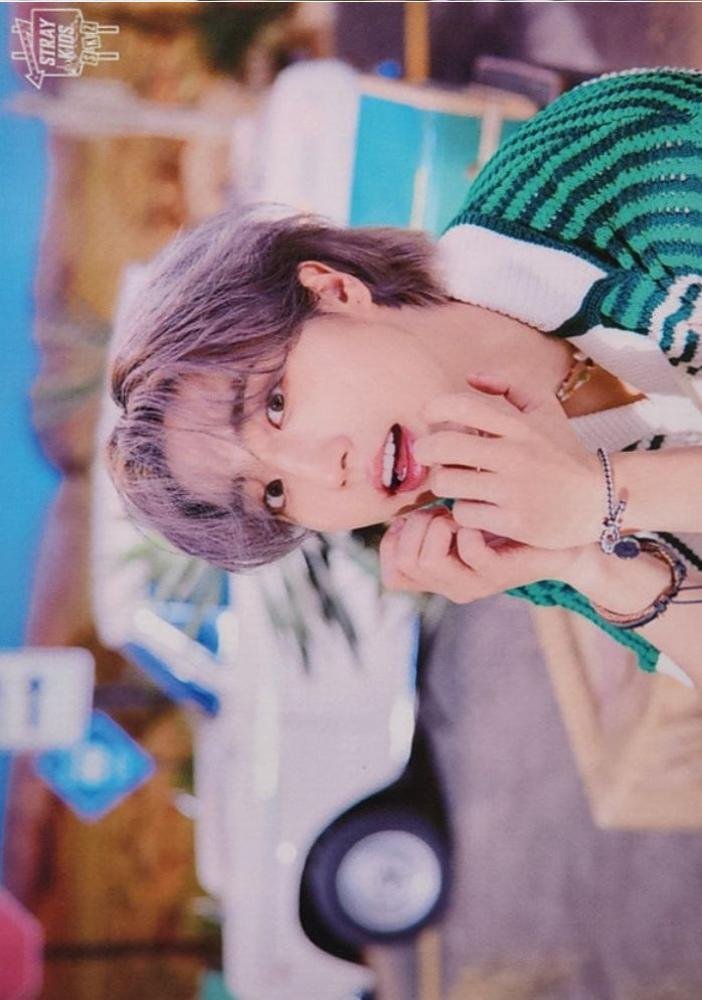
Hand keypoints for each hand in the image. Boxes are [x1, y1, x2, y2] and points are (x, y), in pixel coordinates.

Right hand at [379, 507, 579, 603]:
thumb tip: (399, 497)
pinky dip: (469, 526)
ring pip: (428, 561)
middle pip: (406, 564)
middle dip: (417, 527)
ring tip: (459, 515)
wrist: (563, 538)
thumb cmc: (510, 520)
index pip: (392, 574)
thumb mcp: (460, 518)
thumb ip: (430, 516)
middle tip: (444, 512)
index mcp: (441, 578)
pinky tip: (482, 518)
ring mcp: (475, 584)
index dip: (395, 540)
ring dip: (438, 526)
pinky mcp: (498, 574)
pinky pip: (467, 548)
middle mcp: (453, 587)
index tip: (421, 517)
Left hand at [413, 373, 602, 549]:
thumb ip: (509, 386)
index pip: (462, 405)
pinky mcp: (515, 522)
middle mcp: (515, 455)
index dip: (435, 408)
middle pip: (443, 446)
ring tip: (457, 484)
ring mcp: (514, 490)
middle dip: (426, 450)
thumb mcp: (545, 410)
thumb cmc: (563, 452)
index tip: (430, 417)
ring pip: (447, 483)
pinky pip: (464, 514)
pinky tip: (475, 509)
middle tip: (430, 456)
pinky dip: (464, 513)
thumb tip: (471, 376)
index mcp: (519, 425)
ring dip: (445, 484)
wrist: (600, 500)